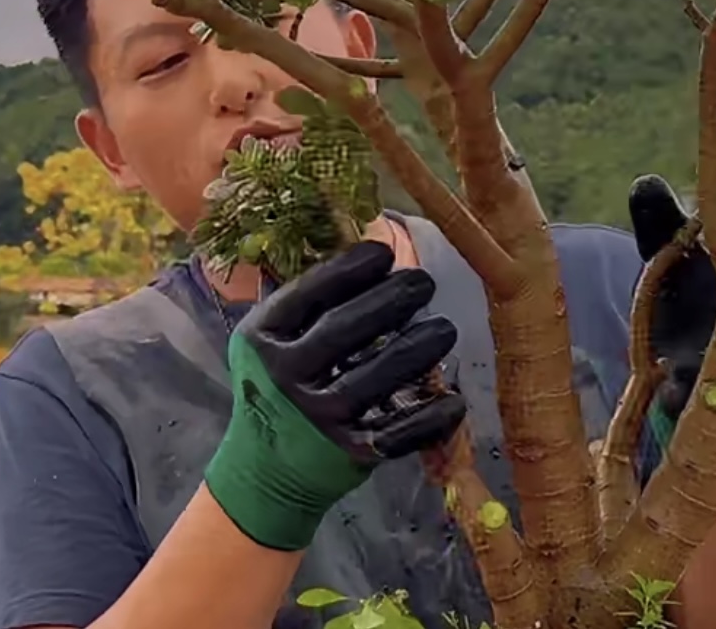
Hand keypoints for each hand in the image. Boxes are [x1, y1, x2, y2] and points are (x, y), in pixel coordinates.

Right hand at [204, 239, 465, 551]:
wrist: (264, 468)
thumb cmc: (279, 382)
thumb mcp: (273, 336)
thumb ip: (309, 300)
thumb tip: (367, 246)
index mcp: (262, 337)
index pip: (308, 293)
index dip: (349, 269)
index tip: (384, 252)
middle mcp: (284, 377)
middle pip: (344, 331)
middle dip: (391, 301)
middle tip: (424, 282)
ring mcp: (315, 419)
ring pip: (374, 380)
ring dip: (417, 350)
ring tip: (445, 328)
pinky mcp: (346, 454)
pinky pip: (396, 435)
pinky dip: (428, 419)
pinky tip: (453, 400)